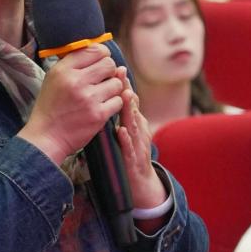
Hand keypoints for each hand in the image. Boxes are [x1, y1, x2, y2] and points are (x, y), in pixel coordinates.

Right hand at [20, 46, 124, 164]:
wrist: (46, 137)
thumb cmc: (51, 107)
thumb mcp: (53, 78)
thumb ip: (73, 63)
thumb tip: (98, 51)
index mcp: (64, 70)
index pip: (94, 50)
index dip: (103, 54)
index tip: (101, 61)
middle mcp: (76, 81)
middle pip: (109, 64)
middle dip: (109, 71)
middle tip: (102, 79)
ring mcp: (89, 99)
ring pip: (117, 82)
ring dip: (113, 88)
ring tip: (102, 94)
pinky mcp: (98, 115)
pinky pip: (119, 101)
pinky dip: (114, 104)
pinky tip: (104, 106)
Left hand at [115, 73, 166, 208]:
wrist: (140, 183)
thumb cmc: (130, 153)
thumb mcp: (127, 131)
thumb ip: (121, 114)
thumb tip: (110, 94)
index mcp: (136, 122)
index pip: (130, 100)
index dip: (125, 85)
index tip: (117, 68)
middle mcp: (139, 130)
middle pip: (133, 108)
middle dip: (127, 91)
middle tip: (121, 74)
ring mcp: (138, 144)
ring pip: (134, 125)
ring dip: (130, 111)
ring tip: (125, 97)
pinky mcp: (133, 160)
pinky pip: (130, 148)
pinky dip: (126, 140)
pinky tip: (120, 131)